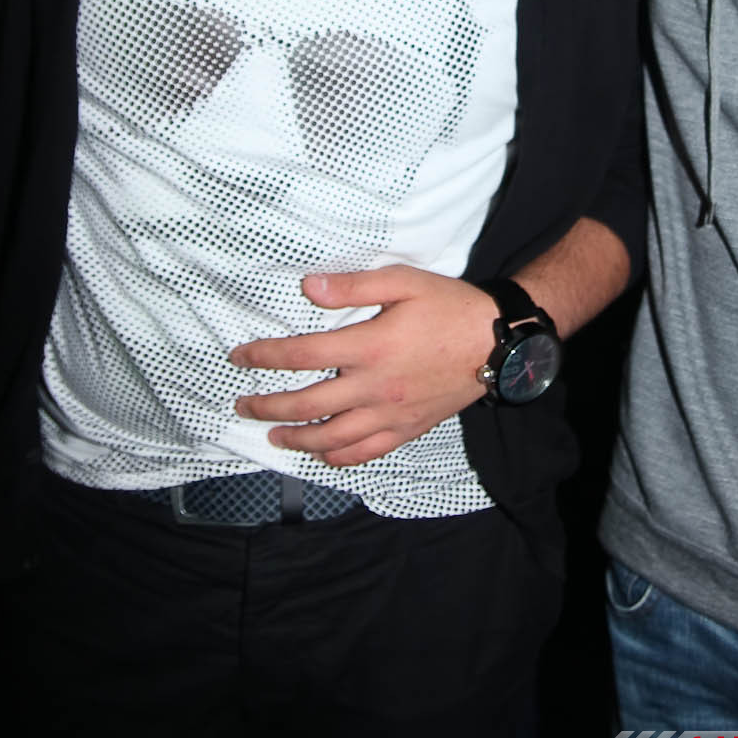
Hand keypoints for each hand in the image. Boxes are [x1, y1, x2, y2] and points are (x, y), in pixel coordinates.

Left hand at [229, 265, 496, 466]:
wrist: (497, 343)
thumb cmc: (450, 306)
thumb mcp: (404, 282)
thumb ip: (355, 286)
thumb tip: (309, 288)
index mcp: (370, 346)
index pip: (302, 355)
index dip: (264, 356)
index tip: (240, 357)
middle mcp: (375, 386)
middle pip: (307, 404)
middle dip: (267, 406)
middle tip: (243, 405)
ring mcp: (390, 413)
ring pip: (331, 437)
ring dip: (295, 438)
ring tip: (273, 434)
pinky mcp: (407, 428)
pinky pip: (364, 452)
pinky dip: (337, 456)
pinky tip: (321, 452)